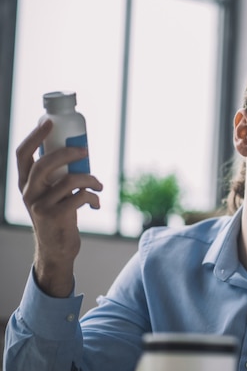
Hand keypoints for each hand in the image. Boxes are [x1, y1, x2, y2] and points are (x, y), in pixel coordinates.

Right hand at [16, 120, 102, 296]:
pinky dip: (92, 197)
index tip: (49, 122)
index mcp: (25, 182)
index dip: (34, 135)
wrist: (56, 248)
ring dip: (90, 179)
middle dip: (68, 153)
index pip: (22, 154)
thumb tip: (77, 149)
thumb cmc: (58, 214)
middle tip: (86, 151)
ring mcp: (40, 205)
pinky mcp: (55, 217)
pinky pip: (79, 197)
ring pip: (68, 180)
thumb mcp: (49, 193)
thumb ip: (55, 176)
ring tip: (99, 184)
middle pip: (45, 163)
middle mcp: (28, 192)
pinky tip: (96, 202)